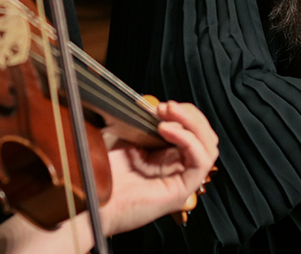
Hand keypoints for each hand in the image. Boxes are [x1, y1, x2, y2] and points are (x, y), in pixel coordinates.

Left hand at [97, 100, 219, 235]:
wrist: (92, 197)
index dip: (183, 112)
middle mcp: (177, 167)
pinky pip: (200, 162)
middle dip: (190, 114)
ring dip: (192, 123)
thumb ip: (142, 120)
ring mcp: (181, 179)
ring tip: (168, 115)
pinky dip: (189, 140)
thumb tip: (153, 103)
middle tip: (166, 107)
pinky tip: (167, 130)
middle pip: (205, 135)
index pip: (193, 129)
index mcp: (166, 155)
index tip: (162, 105)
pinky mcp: (182, 190)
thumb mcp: (124, 136)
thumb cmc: (102, 172)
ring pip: (208, 146)